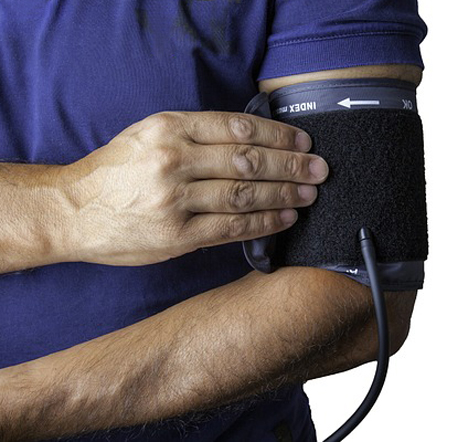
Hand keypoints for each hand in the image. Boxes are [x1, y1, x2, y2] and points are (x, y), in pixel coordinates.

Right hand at [62, 111, 328, 265]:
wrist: (75, 210)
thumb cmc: (115, 171)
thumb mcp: (147, 134)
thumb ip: (193, 134)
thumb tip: (248, 140)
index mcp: (169, 129)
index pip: (237, 127)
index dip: (277, 134)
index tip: (302, 141)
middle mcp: (174, 160)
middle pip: (248, 161)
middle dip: (291, 165)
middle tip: (319, 168)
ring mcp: (176, 200)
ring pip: (244, 195)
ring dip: (284, 194)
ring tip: (309, 194)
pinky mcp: (177, 236)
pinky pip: (231, 228)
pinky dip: (263, 223)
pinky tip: (284, 219)